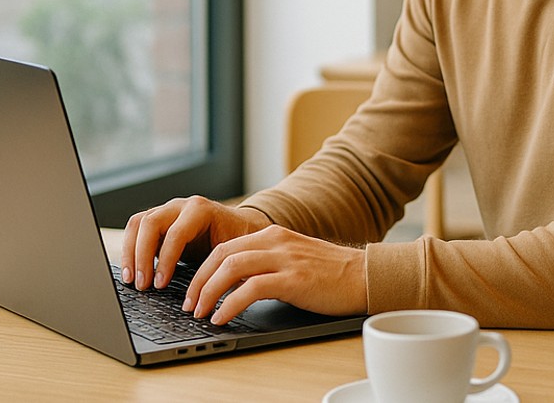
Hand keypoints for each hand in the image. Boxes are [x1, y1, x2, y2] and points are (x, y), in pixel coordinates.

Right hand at [120, 196, 272, 289]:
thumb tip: (212, 294)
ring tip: (130, 280)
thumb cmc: (237, 239)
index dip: (166, 260)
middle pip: (150, 224)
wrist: (239, 225)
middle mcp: (180, 206)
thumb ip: (221, 266)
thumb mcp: (234, 251)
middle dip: (142, 256)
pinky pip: (135, 229)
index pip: (176, 233)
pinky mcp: (158, 220)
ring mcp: (167, 210)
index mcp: (201, 210)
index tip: (160, 284)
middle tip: (142, 285)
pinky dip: (129, 249)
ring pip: (137, 224)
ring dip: (130, 253)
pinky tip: (131, 271)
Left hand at [182, 225, 366, 324]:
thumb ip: (266, 263)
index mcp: (272, 235)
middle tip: (189, 303)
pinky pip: (250, 289)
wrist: (365, 276)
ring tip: (200, 312)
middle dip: (198, 281)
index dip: (202, 269)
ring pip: (230, 268)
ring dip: (208, 292)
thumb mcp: (293, 258)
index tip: (193, 290)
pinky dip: (230, 305)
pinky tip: (222, 317)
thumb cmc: (331, 274)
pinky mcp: (293, 280)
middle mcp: (275, 242)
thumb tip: (234, 283)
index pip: (225, 247)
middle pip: (221, 255)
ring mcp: (284, 259)